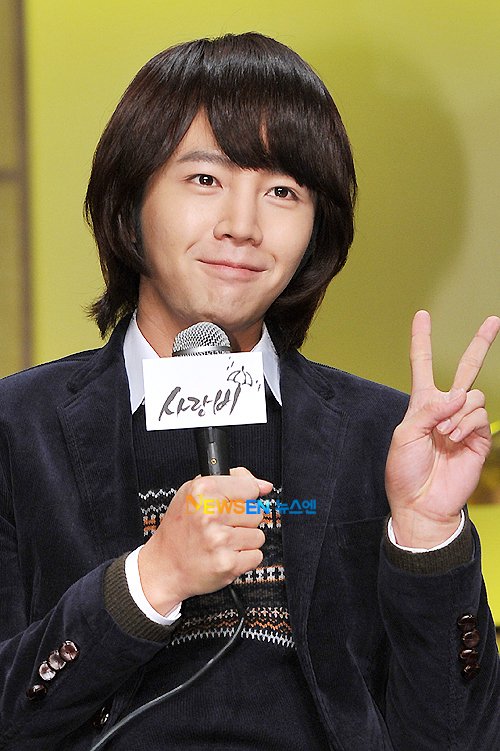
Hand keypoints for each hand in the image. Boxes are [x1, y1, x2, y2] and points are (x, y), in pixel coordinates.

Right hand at [138, 467, 270, 614]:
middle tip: (220, 527)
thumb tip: (265, 486)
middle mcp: (211, 513)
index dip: (244, 497)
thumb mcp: (195, 492)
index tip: (231, 505)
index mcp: (203, 490)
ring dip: (244, 541)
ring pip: (258, 535)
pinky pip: (256, 556)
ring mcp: (220, 540)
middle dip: (243, 521)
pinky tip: (225, 555)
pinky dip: (244, 559)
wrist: (164, 567)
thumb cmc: (180, 529)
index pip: (250, 487)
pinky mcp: (228, 563)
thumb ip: (233, 481)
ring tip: (221, 543)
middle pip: (256, 513)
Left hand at [385, 310, 499, 547]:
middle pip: (466, 368)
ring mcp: (464, 422)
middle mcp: (445, 408)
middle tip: (493, 320)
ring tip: (443, 436)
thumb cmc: (405, 471)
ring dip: (456, 414)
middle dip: (481, 344)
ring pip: (472, 395)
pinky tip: (453, 441)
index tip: (422, 315)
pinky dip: (464, 425)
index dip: (422, 340)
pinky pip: (478, 415)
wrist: (421, 503)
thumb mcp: (405, 435)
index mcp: (421, 404)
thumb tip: (459, 394)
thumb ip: (429, 409)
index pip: (422, 364)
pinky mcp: (479, 437)